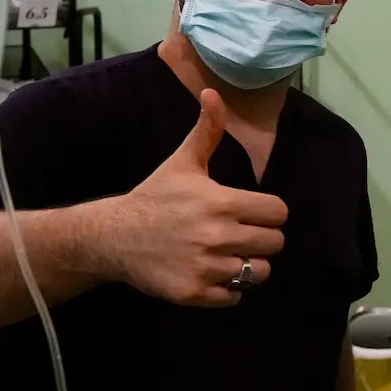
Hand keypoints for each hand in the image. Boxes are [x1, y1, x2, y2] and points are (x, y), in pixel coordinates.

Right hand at [94, 90, 287, 306]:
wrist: (111, 236)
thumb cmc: (155, 196)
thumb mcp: (183, 162)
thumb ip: (207, 130)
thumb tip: (213, 92)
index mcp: (222, 202)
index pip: (279, 212)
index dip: (269, 212)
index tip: (252, 212)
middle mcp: (216, 235)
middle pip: (274, 243)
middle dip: (262, 238)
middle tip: (241, 235)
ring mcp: (204, 267)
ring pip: (259, 272)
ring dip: (248, 265)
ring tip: (228, 255)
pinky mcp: (192, 293)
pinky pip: (234, 297)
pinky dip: (228, 289)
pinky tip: (212, 273)